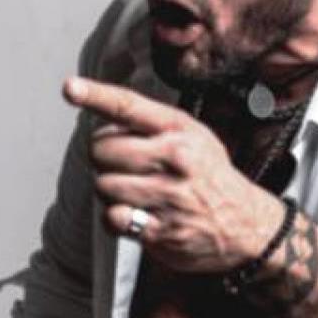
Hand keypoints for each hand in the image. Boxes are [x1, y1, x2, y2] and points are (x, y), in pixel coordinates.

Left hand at [63, 76, 285, 273]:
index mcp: (180, 130)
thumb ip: (152, 125)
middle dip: (102, 157)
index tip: (70, 88)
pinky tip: (135, 213)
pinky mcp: (162, 229)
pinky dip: (116, 217)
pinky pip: (113, 218)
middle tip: (121, 165)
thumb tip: (102, 118)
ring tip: (133, 190)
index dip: (95, 95)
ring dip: (109, 189)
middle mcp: (175, 158)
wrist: (246, 224)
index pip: (129, 106)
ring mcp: (169, 196)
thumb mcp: (194, 136)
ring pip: (103, 185)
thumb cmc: (210, 175)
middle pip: (102, 149)